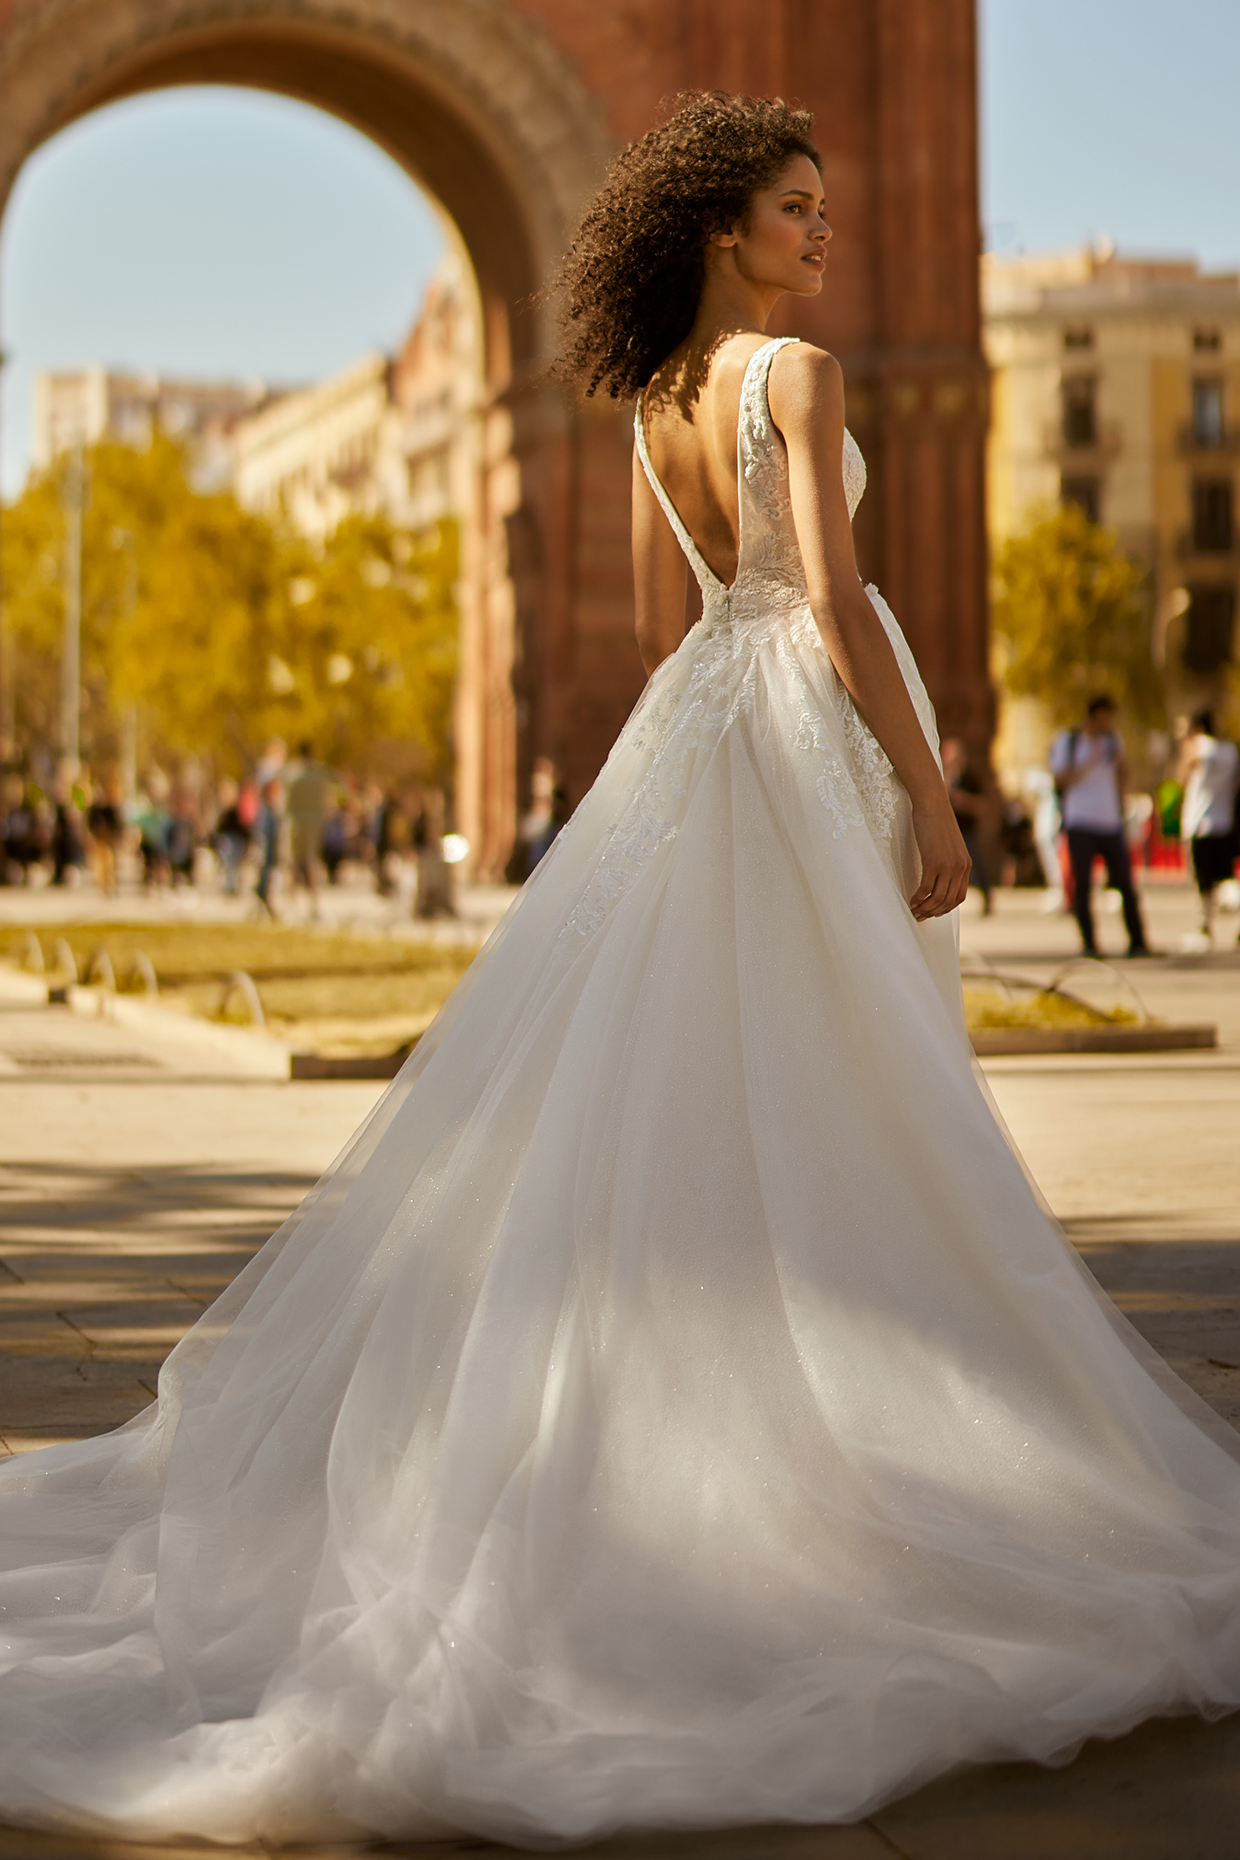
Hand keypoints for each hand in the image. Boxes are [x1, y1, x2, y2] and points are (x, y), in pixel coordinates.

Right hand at [908, 797, 971, 920]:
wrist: (933, 804)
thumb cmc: (937, 821)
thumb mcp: (949, 844)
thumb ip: (950, 860)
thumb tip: (941, 875)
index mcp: (966, 865)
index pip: (959, 897)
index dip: (945, 909)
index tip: (933, 912)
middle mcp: (960, 868)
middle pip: (948, 901)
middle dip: (933, 912)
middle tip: (920, 916)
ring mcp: (948, 865)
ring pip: (937, 897)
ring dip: (924, 908)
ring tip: (914, 911)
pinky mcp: (933, 862)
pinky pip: (926, 888)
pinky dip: (918, 898)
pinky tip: (911, 900)